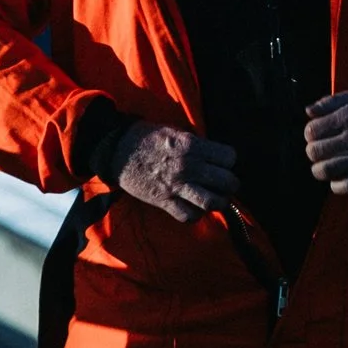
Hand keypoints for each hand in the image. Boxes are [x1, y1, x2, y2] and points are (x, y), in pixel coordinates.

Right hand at [116, 122, 240, 219]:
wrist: (118, 151)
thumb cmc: (146, 138)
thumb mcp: (175, 131)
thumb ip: (196, 144)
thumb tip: (214, 155)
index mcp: (192, 145)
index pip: (229, 157)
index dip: (228, 161)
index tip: (223, 163)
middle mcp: (188, 166)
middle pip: (227, 181)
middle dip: (230, 184)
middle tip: (224, 184)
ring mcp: (176, 186)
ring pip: (212, 202)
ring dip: (218, 202)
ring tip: (216, 200)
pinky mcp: (164, 201)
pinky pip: (189, 216)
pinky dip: (195, 215)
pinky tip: (195, 208)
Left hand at [305, 88, 347, 193]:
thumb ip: (330, 102)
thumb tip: (308, 111)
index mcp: (347, 117)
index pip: (311, 131)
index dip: (310, 132)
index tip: (317, 134)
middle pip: (314, 151)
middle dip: (313, 150)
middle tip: (320, 149)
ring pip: (324, 170)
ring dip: (319, 169)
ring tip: (325, 164)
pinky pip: (344, 187)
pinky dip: (336, 185)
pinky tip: (338, 177)